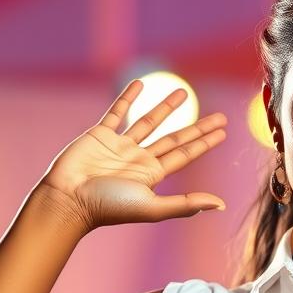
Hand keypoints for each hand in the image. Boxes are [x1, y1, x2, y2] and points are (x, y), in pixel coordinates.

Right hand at [39, 80, 227, 231]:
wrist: (69, 200)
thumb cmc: (109, 208)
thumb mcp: (152, 206)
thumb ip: (185, 204)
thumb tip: (221, 204)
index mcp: (153, 176)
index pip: (185, 155)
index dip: (204, 143)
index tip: (223, 132)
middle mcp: (140, 159)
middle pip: (175, 139)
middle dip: (197, 128)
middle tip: (220, 117)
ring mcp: (120, 146)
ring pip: (149, 121)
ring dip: (166, 107)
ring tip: (183, 92)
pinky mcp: (100, 135)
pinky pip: (117, 112)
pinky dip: (128, 98)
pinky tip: (140, 84)